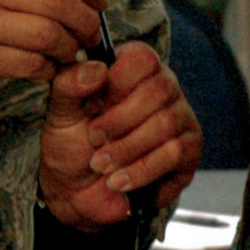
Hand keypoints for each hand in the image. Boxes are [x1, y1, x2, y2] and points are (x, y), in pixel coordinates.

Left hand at [39, 40, 201, 227]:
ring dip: (127, 150)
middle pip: (159, 91)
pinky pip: (176, 155)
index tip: (91, 108)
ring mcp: (181, 118)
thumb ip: (69, 85)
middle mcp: (164, 86)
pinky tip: (122, 181)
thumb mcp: (61, 112)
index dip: (116, 85)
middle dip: (120, 122)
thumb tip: (96, 69)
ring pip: (166, 125)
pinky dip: (142, 172)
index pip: (142, 59)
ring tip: (102, 166)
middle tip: (94, 141)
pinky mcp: (189, 151)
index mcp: (133, 67)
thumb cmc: (72, 142)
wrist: (78, 190)